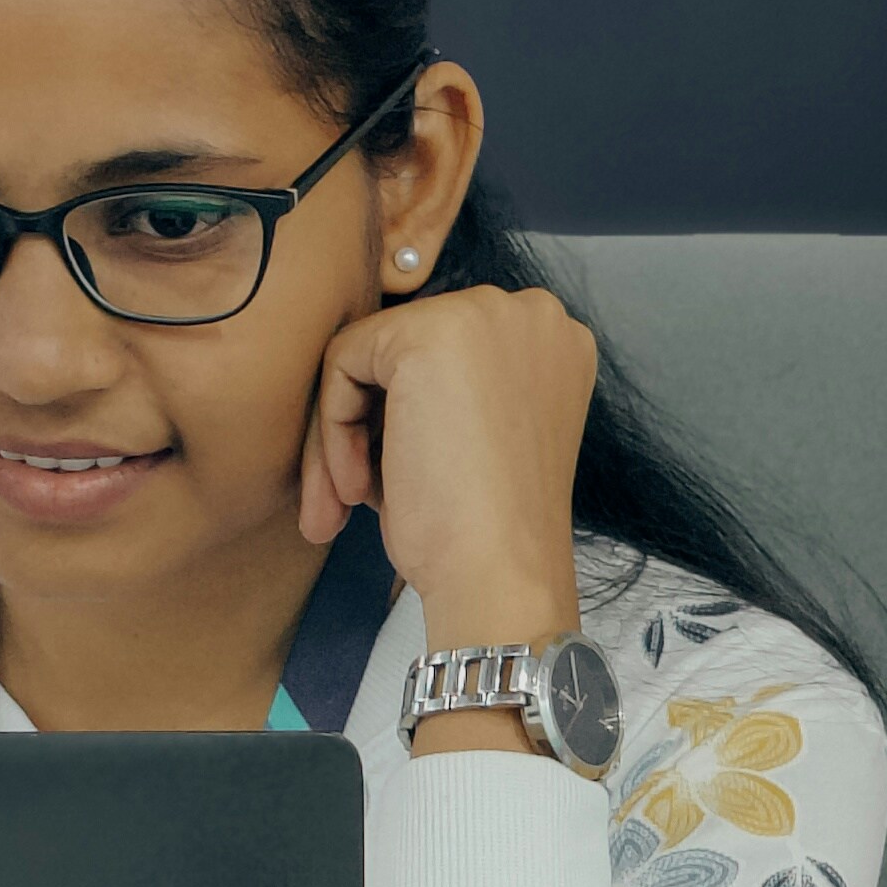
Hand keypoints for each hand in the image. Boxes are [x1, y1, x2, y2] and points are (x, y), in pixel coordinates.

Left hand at [299, 285, 595, 711]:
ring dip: (345, 436)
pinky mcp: (428, 333)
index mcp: (553, 343)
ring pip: (369, 359)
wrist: (502, 574)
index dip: (407, 421)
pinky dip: (334, 430)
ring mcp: (483, 314)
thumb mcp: (482, 441)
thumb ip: (449, 395)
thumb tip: (374, 382)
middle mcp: (530, 313)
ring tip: (349, 504)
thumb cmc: (490, 532)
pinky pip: (342, 365)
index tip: (389, 484)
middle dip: (369, 428)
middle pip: (406, 352)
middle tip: (351, 500)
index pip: (446, 358)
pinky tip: (359, 488)